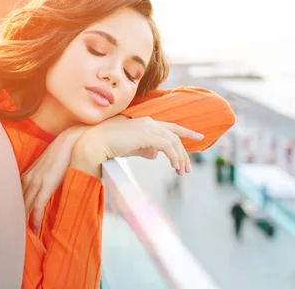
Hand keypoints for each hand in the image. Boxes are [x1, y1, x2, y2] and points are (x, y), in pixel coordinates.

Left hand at [21, 126, 86, 234]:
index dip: (14, 210)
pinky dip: (36, 219)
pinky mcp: (46, 184)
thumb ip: (46, 177)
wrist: (73, 140)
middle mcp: (28, 177)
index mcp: (28, 173)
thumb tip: (48, 189)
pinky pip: (38, 206)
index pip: (16, 195)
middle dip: (14, 218)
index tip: (12, 223)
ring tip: (23, 237)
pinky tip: (35, 229)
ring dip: (23, 222)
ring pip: (25, 206)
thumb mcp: (50, 166)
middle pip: (17, 202)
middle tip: (12, 234)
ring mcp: (36, 181)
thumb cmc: (64, 153)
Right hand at [71, 115, 203, 176]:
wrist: (95, 143)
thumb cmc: (108, 146)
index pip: (170, 127)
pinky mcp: (146, 135)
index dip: (185, 132)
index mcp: (145, 123)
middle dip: (184, 151)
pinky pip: (167, 146)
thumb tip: (155, 155)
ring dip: (180, 157)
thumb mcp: (131, 148)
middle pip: (174, 135)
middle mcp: (148, 122)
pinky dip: (174, 157)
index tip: (199, 137)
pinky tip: (175, 167)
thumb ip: (144, 149)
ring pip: (173, 141)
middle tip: (187, 168)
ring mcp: (147, 127)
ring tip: (181, 171)